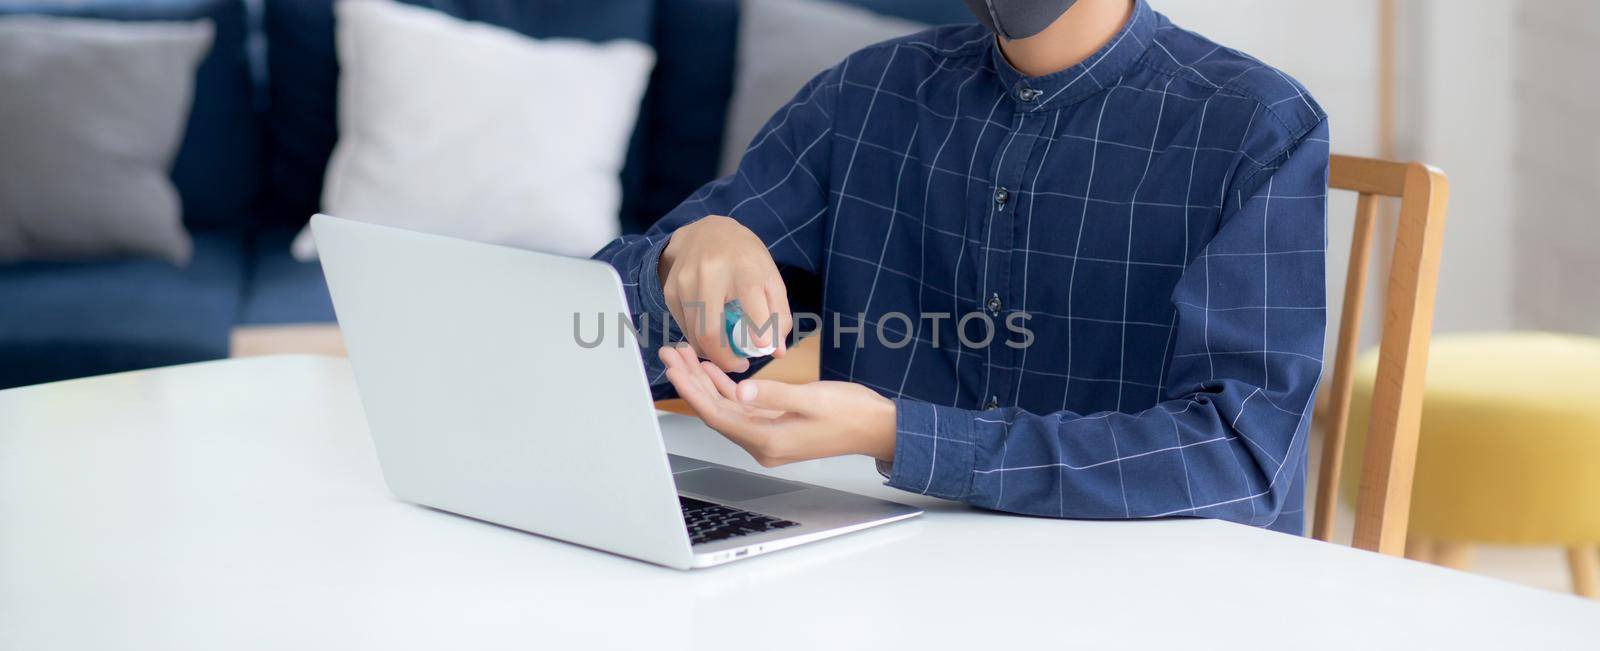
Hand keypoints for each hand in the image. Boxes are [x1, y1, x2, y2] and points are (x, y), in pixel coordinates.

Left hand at [657, 346, 895, 466]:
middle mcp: (762, 444)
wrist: (877, 427)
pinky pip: (741, 408)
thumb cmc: (851, 413)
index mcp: (767, 440)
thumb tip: (741, 390)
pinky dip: (726, 389)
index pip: (716, 414)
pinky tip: (714, 370)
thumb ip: (775, 395)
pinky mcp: (774, 427)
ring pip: (725, 409)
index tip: (674, 367)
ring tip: (686, 356)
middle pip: (715, 412)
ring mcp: (767, 437)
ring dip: (705, 383)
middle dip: (691, 382)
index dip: (691, 390)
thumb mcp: (813, 399)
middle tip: (672, 354)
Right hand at [659, 215, 791, 372]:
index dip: (757, 326)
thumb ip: (778, 314)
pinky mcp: (671, 291)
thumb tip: (777, 351)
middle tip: (739, 366)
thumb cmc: (745, 259)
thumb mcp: (770, 277)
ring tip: (727, 354)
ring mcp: (686, 282)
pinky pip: (684, 327)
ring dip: (711, 353)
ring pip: (694, 334)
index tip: (761, 348)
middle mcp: (711, 273)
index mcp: (744, 267)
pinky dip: (698, 339)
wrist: (707, 233)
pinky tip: (710, 336)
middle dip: (725, 359)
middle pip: (711, 330)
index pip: (750, 299)